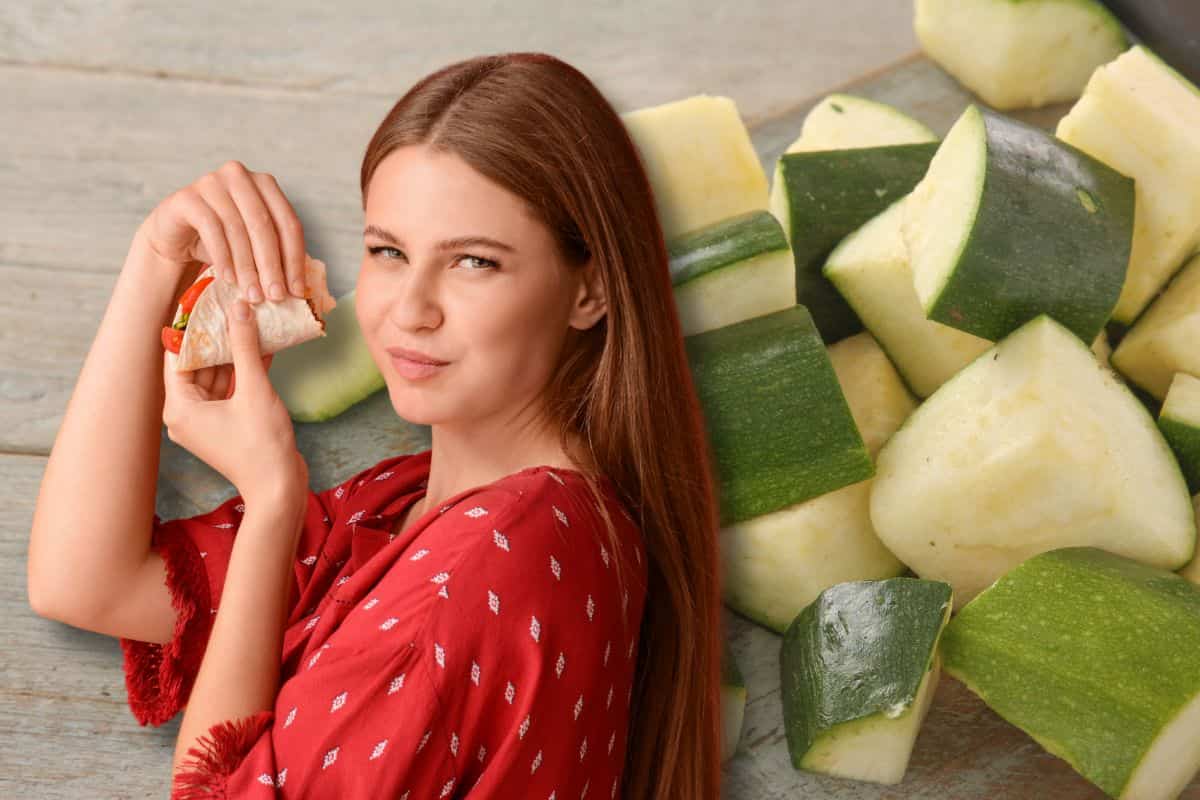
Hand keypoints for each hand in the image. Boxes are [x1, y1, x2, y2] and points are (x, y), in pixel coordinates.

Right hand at [140, 160, 308, 305]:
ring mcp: (211, 182)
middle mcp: (240, 176)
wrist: (176, 236)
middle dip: (272, 266)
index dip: (295, 259)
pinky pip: (211, 228)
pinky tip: (228, 279)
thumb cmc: (223, 242)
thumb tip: (302, 290)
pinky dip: (222, 257)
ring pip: (238, 229)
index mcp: (265, 184)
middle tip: (275, 297)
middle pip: (264, 226)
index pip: (288, 223)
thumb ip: (278, 257)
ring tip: (252, 295)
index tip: (297, 291)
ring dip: (247, 267)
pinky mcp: (187, 197)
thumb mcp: (255, 247)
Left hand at [162, 296, 307, 506]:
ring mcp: (205, 420)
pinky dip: (243, 371)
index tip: (204, 300)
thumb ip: (245, 348)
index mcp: (179, 407)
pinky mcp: (225, 424)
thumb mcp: (254, 390)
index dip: (192, 326)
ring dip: (234, 352)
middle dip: (218, 336)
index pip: (178, 355)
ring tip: (250, 320)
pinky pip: (229, 389)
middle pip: (198, 364)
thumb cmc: (262, 445)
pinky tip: (262, 346)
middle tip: (231, 305)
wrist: (279, 488)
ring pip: (216, 375)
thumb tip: (239, 309)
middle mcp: (185, 413)